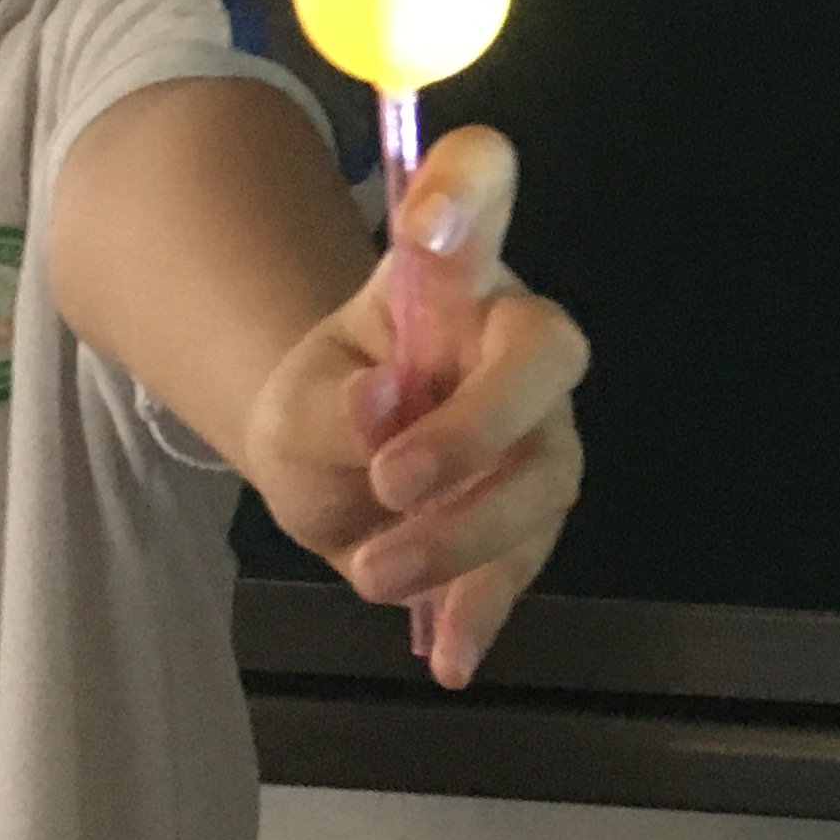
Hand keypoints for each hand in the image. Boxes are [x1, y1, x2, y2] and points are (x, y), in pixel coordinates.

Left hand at [233, 126, 587, 687]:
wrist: (339, 480)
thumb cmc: (325, 413)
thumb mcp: (291, 411)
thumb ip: (328, 408)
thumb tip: (379, 406)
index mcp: (449, 274)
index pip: (481, 183)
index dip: (469, 189)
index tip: (424, 227)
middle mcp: (512, 338)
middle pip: (547, 350)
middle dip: (479, 422)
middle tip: (392, 480)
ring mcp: (541, 427)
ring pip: (544, 470)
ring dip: (464, 531)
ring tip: (372, 575)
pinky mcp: (539, 512)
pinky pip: (532, 558)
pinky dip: (487, 607)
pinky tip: (448, 655)